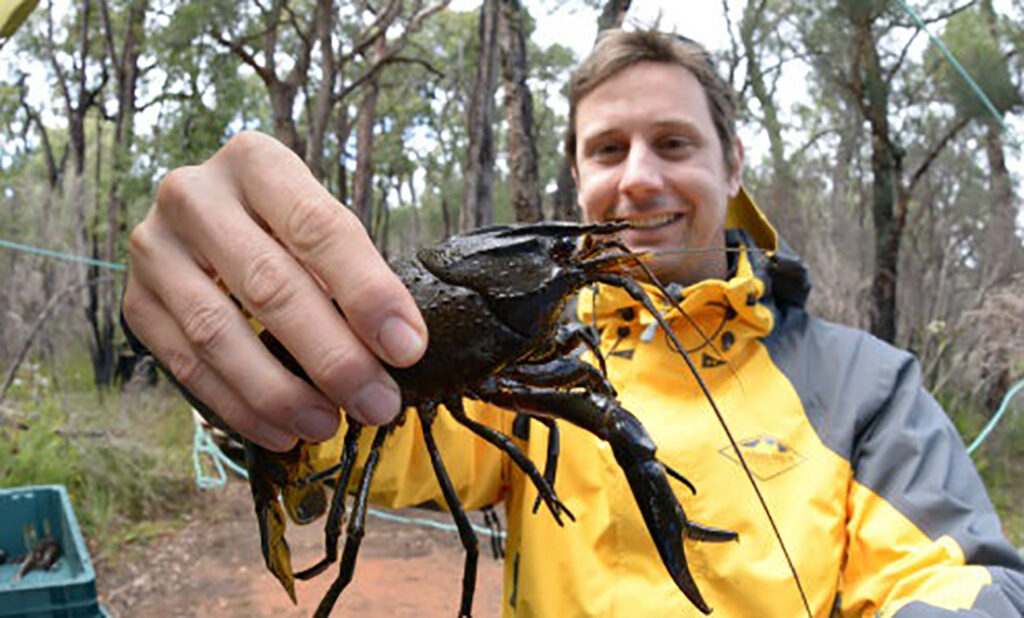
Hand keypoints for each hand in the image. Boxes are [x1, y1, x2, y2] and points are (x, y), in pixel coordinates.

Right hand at [123, 131, 426, 450]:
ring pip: (218, 332)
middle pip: (269, 284)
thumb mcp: (320, 228)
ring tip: (329, 424)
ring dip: (280, 391)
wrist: (205, 224)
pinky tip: (281, 430)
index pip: (318, 228)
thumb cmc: (283, 230)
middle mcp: (194, 194)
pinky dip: (239, 406)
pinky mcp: (136, 300)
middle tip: (377, 403)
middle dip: (332, 356)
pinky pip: (185, 365)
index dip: (367, 293)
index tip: (407, 348)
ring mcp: (154, 247)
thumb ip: (353, 274)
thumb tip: (398, 346)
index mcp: (255, 161)